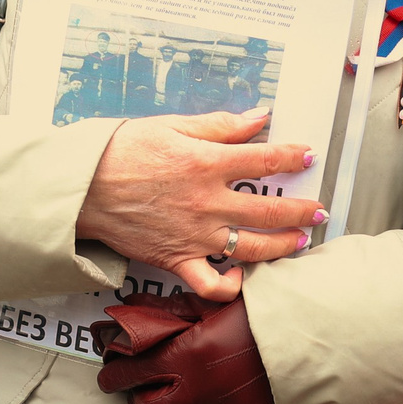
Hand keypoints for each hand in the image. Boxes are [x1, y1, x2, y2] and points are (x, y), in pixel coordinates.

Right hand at [74, 110, 323, 299]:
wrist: (83, 186)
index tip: (310, 156)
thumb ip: (220, 125)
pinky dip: (230, 287)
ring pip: (251, 248)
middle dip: (302, 210)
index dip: (294, 157)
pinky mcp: (176, 260)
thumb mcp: (172, 125)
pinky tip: (243, 277)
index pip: (266, 161)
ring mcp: (194, 235)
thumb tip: (259, 117)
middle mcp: (207, 202)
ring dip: (282, 246)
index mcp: (206, 164)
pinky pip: (210, 284)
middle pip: (269, 210)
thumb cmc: (122, 150)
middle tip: (319, 210)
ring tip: (299, 241)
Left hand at [94, 295, 275, 403]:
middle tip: (146, 391)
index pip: (133, 373)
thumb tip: (139, 308)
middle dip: (145, 399)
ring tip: (201, 389)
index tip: (108, 377)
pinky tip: (228, 403)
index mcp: (187, 355)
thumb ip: (176, 311)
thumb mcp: (217, 305)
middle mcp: (198, 390)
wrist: (315, 342)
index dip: (115, 376)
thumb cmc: (267, 314)